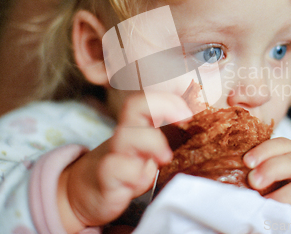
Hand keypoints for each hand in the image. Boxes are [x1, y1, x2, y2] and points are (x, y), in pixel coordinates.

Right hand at [57, 92, 192, 232]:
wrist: (89, 192)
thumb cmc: (128, 168)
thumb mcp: (151, 150)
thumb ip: (171, 137)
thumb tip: (201, 125)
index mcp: (138, 125)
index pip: (148, 98)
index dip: (168, 98)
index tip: (188, 113)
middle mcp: (125, 134)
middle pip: (135, 106)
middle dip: (162, 107)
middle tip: (185, 120)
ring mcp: (114, 154)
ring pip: (126, 136)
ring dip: (151, 143)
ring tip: (165, 158)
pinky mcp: (106, 177)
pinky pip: (116, 168)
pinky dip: (133, 174)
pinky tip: (141, 182)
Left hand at [243, 138, 290, 229]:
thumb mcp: (281, 180)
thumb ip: (265, 175)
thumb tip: (237, 178)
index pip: (282, 145)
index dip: (264, 151)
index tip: (246, 162)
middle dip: (272, 168)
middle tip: (253, 181)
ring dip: (285, 195)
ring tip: (268, 204)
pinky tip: (289, 220)